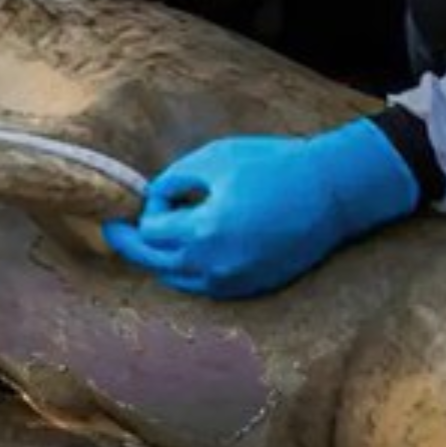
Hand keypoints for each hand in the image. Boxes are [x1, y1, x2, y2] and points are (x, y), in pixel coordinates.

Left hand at [102, 119, 419, 298]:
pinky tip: (190, 249)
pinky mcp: (252, 288)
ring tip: (157, 237)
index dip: (147, 211)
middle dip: (134, 245)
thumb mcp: (215, 158)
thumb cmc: (272, 166)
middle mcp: (215, 266)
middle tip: (115, 231)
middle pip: (155, 265)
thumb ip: (175, 180)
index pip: (149, 234)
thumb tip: (154, 199)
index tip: (154, 195)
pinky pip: (206, 286)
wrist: (330, 193)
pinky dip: (191, 270)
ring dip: (163, 259)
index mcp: (203, 232)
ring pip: (179, 280)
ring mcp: (234, 282)